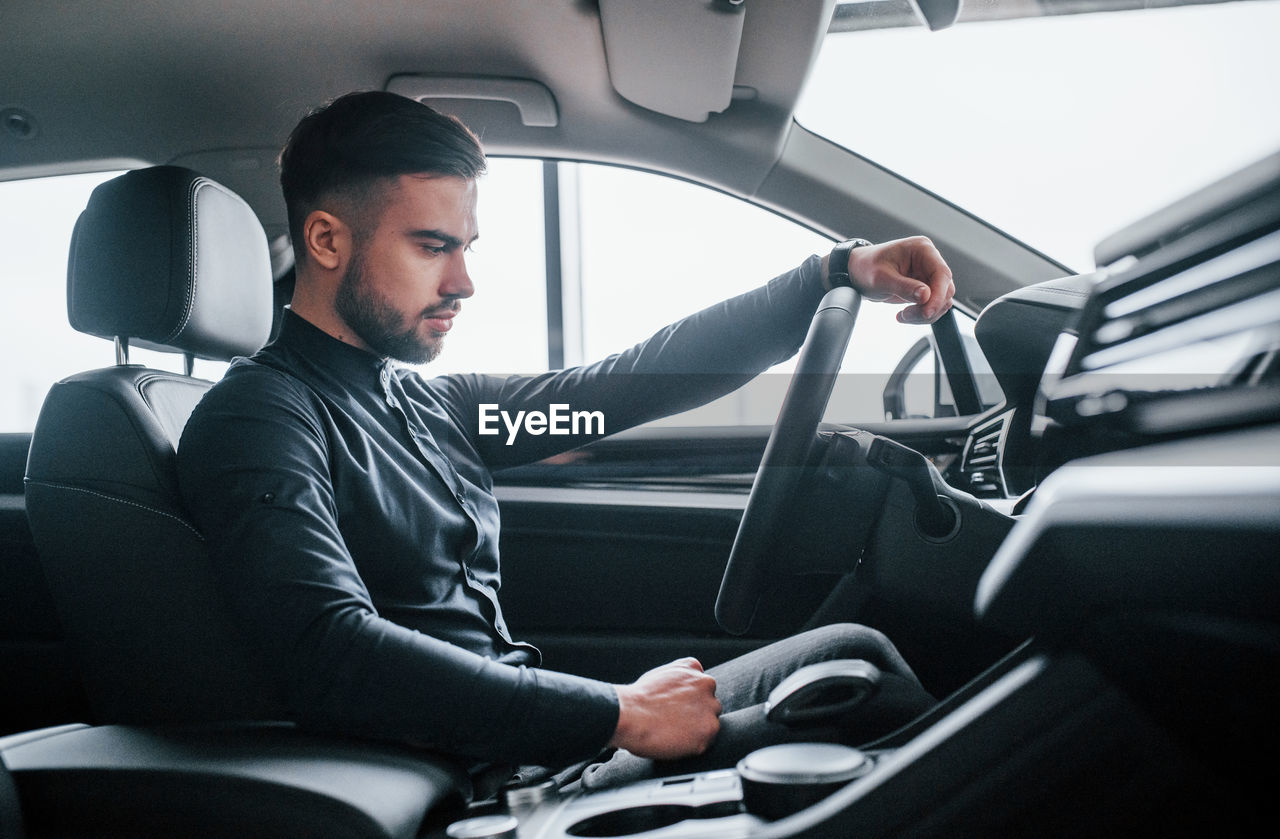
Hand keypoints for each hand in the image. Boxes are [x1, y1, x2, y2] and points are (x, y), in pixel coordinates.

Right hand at [609, 657, 720, 759]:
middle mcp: (707, 685)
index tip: (678, 709)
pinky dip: (692, 746)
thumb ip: (680, 674)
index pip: (702, 688)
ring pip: (710, 724)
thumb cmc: (639, 697)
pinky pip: (705, 742)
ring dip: (697, 730)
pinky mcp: (707, 732)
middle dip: (697, 714)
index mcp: (694, 670)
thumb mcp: (661, 672)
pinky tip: (675, 741)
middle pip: (710, 705)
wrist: (630, 715)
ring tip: (673, 732)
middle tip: (675, 722)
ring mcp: (709, 709)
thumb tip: (685, 683)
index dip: (690, 701)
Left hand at [826, 236, 954, 324]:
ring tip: (903, 316)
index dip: (938, 295)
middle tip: (908, 315)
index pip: (941, 273)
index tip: (927, 311)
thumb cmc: (865, 267)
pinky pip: (932, 305)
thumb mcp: (881, 278)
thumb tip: (926, 296)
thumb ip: (904, 287)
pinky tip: (904, 315)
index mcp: (921, 249)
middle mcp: (928, 260)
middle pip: (945, 289)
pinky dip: (921, 315)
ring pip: (941, 300)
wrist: (855, 273)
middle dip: (930, 307)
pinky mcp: (923, 288)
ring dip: (926, 313)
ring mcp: (927, 274)